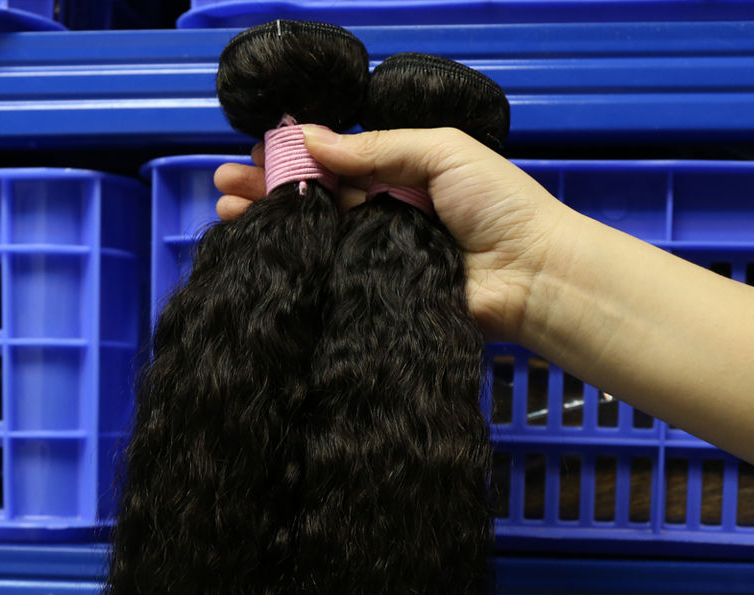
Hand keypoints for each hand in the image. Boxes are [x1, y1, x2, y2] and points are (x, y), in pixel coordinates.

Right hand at [214, 127, 573, 343]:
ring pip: (316, 238)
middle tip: (223, 186)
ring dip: (270, 224)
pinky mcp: (373, 295)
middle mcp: (382, 215)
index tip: (255, 153)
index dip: (295, 157)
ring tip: (223, 213)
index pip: (337, 163)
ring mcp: (375, 258)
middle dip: (268, 190)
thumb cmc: (495, 205)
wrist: (531, 275)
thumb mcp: (440, 152)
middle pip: (316, 200)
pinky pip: (330, 277)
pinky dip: (297, 266)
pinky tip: (262, 254)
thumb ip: (375, 147)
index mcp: (400, 175)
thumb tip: (309, 139)